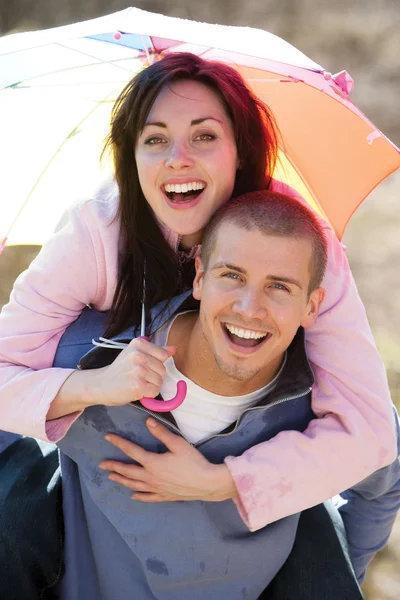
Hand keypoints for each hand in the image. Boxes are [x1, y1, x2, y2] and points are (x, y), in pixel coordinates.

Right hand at [89, 338, 175, 406]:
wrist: (100, 384)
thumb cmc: (119, 370)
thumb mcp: (135, 354)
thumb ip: (155, 351)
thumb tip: (173, 348)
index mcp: (138, 344)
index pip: (163, 354)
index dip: (155, 363)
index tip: (143, 365)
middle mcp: (138, 355)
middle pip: (162, 368)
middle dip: (153, 375)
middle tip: (137, 376)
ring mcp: (139, 370)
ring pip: (160, 381)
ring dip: (150, 385)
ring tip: (136, 382)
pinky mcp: (138, 385)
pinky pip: (155, 391)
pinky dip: (148, 394)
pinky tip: (136, 390)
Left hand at [99, 418, 238, 502]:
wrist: (206, 483)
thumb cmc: (193, 462)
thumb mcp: (178, 444)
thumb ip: (161, 433)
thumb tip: (147, 421)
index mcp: (152, 463)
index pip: (131, 451)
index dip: (119, 443)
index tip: (107, 437)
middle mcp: (151, 477)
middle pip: (128, 471)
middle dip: (114, 466)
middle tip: (102, 464)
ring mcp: (157, 488)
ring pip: (134, 485)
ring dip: (122, 480)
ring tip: (111, 477)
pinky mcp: (165, 496)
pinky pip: (148, 497)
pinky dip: (139, 496)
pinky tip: (134, 496)